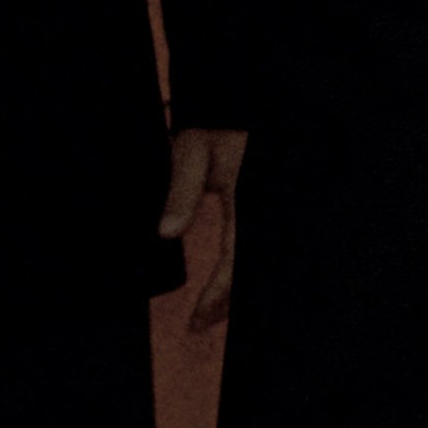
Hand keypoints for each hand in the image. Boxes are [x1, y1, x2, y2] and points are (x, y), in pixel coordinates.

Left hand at [159, 125, 245, 329]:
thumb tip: (166, 234)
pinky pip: (251, 244)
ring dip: (236, 287)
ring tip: (212, 310)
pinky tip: (229, 282)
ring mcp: (261, 207)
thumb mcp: (190, 150)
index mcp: (246, 196)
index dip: (218, 293)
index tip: (196, 318)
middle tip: (201, 323)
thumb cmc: (215, 123)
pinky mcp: (255, 205)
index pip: (235, 257)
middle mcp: (259, 206)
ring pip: (255, 257)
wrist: (237, 104)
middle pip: (251, 265)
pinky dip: (240, 267)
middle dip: (229, 300)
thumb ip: (180, 191)